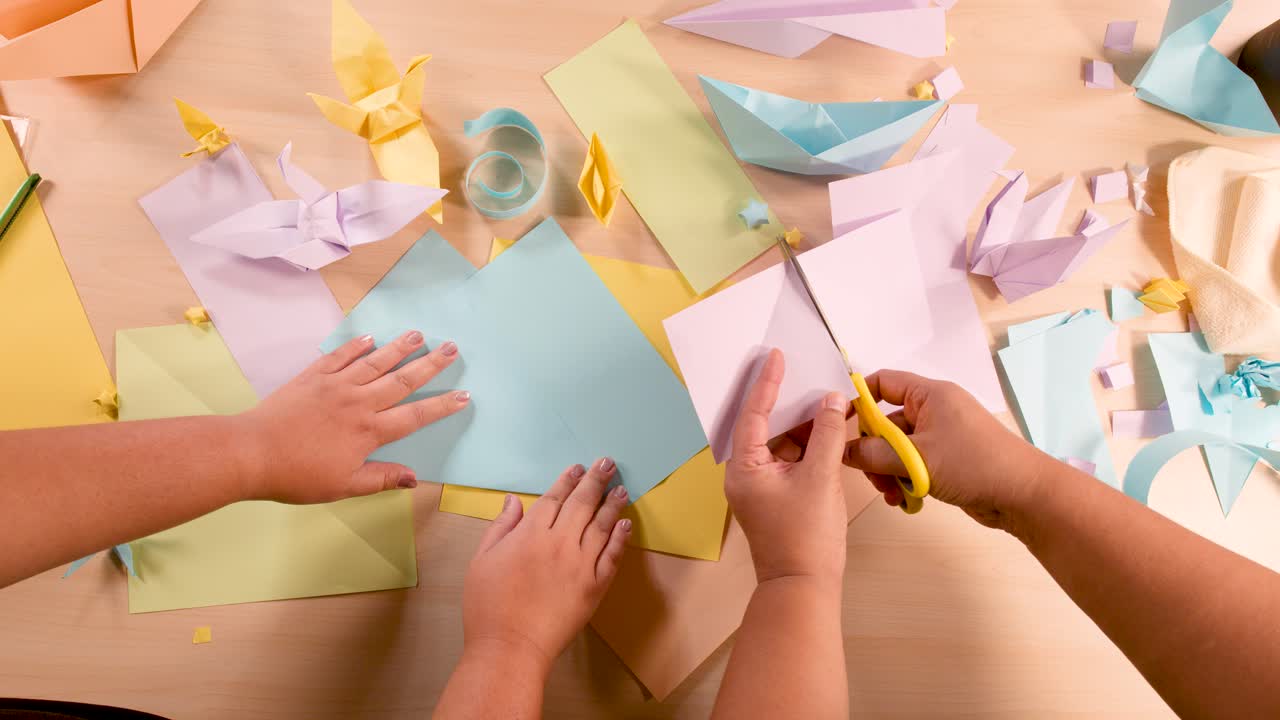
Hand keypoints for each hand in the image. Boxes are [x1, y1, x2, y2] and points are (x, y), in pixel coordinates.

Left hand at [237, 330, 469, 503]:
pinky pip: (340, 357)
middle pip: (401, 380)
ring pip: (375, 362)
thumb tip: (415, 478)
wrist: (252, 453)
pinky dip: (356, 346)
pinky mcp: (313, 377)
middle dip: (430, 365)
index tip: (464, 395)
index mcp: (369, 432)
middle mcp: (358, 403)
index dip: (442, 406)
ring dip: (399, 348)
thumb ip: (381, 478)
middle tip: (451, 348)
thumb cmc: (298, 475)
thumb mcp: (344, 486)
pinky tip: (370, 338)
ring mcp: (335, 386)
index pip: (414, 416)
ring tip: (419, 334)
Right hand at [460, 459, 630, 677]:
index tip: (578, 467)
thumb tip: (515, 500)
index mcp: (530, 534)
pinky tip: (626, 525)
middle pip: (582, 504)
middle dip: (595, 480)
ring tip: (622, 488)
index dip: (567, 480)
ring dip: (613, 504)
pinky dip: (621, 539)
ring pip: (602, 526)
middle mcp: (560, 543)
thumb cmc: (488, 605)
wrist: (510, 647)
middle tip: (608, 463)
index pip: (554, 498)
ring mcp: (581, 564)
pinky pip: (612, 557)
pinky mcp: (595, 587)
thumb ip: (501, 527)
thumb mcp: (482, 560)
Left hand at [725, 349, 848, 584]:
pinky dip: (808, 444)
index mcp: (744, 468)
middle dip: (787, 400)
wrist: (804, 587)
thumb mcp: (820, 479)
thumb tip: (832, 401)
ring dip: (803, 423)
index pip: (753, 414)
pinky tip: (829, 428)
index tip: (774, 356)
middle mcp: (746, 474)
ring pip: (781, 442)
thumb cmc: (806, 537)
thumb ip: (826, 435)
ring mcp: (762, 486)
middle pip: (764, 426)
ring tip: (825, 397)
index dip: (766, 383)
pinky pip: (791, 459)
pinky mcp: (778, 496)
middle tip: (803, 371)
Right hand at [841, 370, 1050, 531]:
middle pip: (886, 422)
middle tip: (869, 475)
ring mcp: (943, 436)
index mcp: (929, 395)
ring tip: (890, 493)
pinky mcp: (948, 460)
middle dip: (873, 450)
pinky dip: (905, 479)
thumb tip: (840, 450)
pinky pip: (914, 464)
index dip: (857, 399)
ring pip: (898, 448)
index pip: (882, 383)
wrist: (1024, 495)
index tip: (838, 423)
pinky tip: (904, 500)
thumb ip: (872, 453)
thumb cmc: (973, 464)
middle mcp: (935, 410)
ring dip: (887, 470)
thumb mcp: (915, 458)